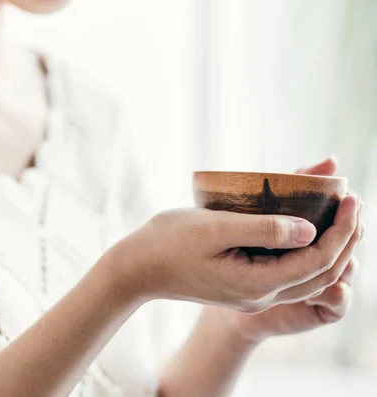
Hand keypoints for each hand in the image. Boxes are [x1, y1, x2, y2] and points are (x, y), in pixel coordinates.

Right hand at [116, 156, 360, 313]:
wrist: (137, 267)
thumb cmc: (169, 242)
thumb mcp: (214, 228)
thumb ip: (262, 229)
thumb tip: (308, 229)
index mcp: (256, 284)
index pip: (317, 260)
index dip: (341, 230)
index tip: (350, 196)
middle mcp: (260, 294)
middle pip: (320, 273)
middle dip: (345, 239)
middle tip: (354, 202)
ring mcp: (251, 292)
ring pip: (306, 276)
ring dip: (330, 246)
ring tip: (340, 215)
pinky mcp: (242, 284)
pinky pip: (286, 271)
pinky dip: (305, 250)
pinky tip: (304, 228)